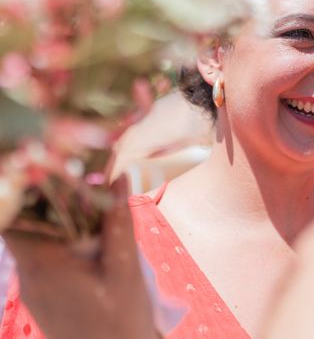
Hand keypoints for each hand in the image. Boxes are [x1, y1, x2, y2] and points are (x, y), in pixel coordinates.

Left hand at [3, 176, 158, 338]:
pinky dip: (59, 240)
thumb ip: (119, 223)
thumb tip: (119, 178)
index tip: (47, 167)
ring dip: (55, 220)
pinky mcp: (43, 297)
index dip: (24, 191)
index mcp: (46, 267)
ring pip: (33, 242)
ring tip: (85, 201)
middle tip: (74, 176)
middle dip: (45, 200)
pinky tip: (86, 236)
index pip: (13, 219)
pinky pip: (43, 258)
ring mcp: (35, 289)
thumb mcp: (126, 269)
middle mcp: (31, 277)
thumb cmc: (123, 319)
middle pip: (23, 227)